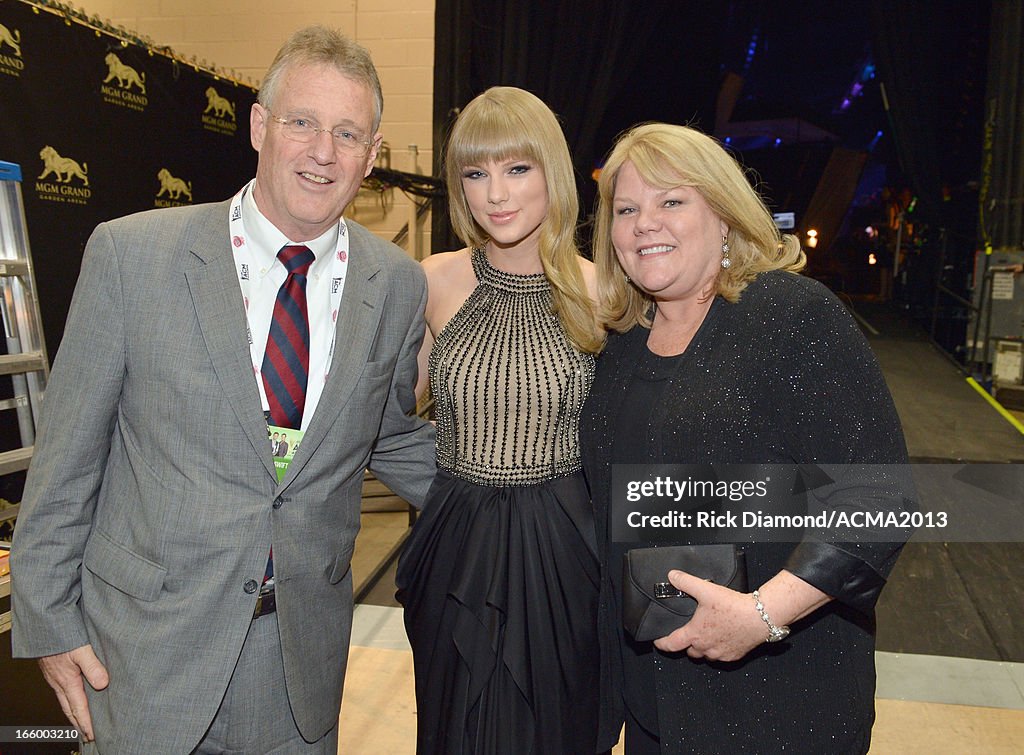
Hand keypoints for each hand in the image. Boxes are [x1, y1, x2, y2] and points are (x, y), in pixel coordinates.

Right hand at [38, 644, 109, 741]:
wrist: (44, 627)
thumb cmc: (61, 637)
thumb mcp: (82, 650)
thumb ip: (93, 667)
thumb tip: (103, 684)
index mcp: (68, 681)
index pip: (79, 708)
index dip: (86, 722)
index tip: (92, 734)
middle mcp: (59, 683)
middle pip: (70, 709)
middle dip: (79, 723)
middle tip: (87, 734)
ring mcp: (55, 678)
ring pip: (65, 701)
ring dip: (73, 714)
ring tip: (81, 722)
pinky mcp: (53, 672)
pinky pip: (62, 692)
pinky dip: (69, 701)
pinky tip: (73, 698)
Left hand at [652, 570, 767, 661]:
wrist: (760, 617)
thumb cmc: (733, 606)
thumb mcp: (706, 589)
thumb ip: (686, 582)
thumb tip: (672, 576)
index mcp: (695, 634)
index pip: (671, 644)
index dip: (662, 644)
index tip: (658, 642)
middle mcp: (705, 648)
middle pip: (689, 651)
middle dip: (686, 644)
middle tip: (688, 633)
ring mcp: (720, 654)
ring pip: (705, 655)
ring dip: (703, 647)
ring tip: (705, 634)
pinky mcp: (733, 656)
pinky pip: (720, 657)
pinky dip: (718, 649)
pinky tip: (722, 638)